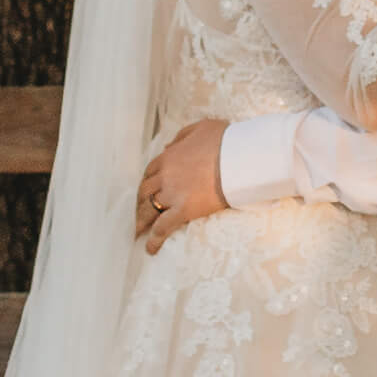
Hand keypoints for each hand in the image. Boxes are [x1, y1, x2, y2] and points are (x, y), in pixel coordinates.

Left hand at [135, 119, 229, 252]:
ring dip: (142, 222)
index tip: (147, 191)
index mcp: (168, 157)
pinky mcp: (183, 210)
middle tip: (138, 214)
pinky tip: (150, 249)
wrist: (238, 157)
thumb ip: (182, 137)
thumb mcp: (201, 127)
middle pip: (145, 192)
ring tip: (138, 233)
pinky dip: (155, 239)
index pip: (150, 172)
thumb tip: (169, 147)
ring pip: (149, 210)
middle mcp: (165, 176)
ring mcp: (172, 193)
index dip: (147, 183)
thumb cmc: (225, 141)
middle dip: (140, 203)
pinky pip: (163, 227)